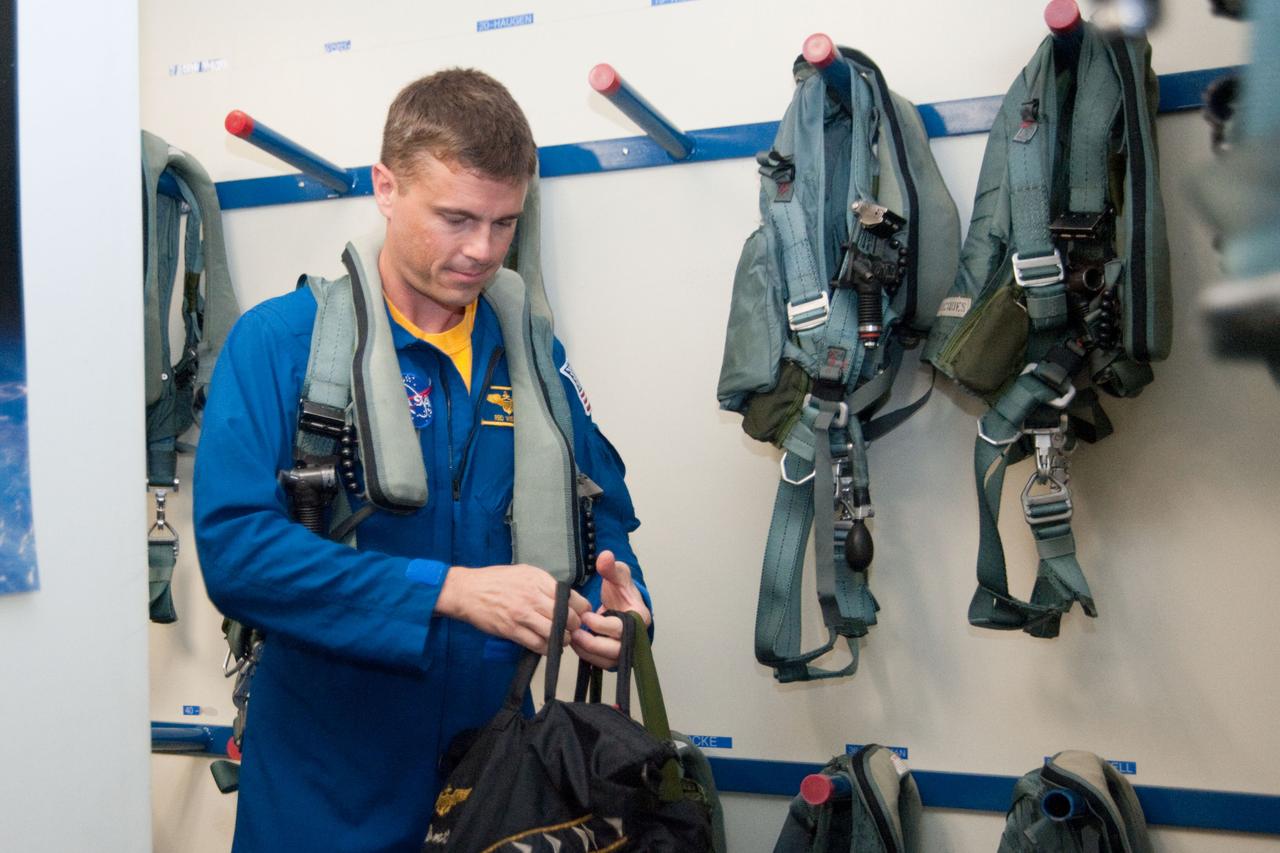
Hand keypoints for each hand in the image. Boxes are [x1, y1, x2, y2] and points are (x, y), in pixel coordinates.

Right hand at [435, 564, 590, 653]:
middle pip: (567, 618)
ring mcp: (522, 614)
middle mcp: (533, 596)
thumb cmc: (496, 581)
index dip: (581, 610)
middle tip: (572, 630)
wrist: (467, 591)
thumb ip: (545, 584)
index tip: (581, 615)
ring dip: (562, 640)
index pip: (572, 598)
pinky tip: (547, 646)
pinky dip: (547, 649)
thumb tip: (565, 597)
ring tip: (561, 640)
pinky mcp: (511, 630)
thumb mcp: (524, 572)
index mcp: (539, 580)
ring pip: (555, 633)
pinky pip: (537, 644)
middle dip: (574, 627)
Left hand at [571, 550, 651, 668]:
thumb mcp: (618, 576)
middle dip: (593, 643)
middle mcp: (636, 638)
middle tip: (574, 634)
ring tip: (571, 638)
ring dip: (588, 651)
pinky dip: (587, 656)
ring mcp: (626, 650)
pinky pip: (601, 663)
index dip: (602, 624)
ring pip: (608, 660)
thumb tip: (605, 556)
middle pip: (617, 650)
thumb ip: (610, 568)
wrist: (622, 606)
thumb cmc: (621, 592)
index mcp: (640, 617)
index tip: (585, 616)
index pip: (622, 627)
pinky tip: (575, 644)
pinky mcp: (614, 658)